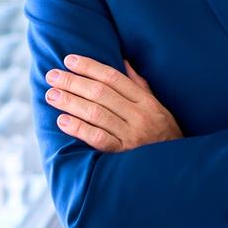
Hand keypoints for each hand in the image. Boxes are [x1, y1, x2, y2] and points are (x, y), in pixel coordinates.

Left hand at [45, 54, 181, 152]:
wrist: (176, 168)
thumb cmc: (164, 133)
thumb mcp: (157, 106)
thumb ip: (138, 84)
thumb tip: (123, 61)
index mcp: (146, 101)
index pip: (113, 78)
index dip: (90, 66)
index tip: (69, 60)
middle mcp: (139, 115)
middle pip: (100, 93)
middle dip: (73, 82)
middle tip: (52, 76)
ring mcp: (131, 135)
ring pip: (96, 113)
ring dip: (70, 102)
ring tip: (52, 95)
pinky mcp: (123, 154)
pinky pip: (97, 138)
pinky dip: (78, 128)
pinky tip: (62, 120)